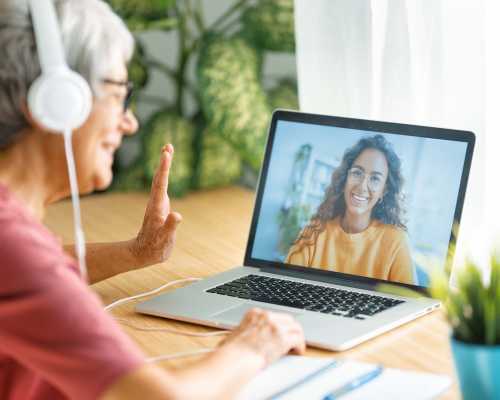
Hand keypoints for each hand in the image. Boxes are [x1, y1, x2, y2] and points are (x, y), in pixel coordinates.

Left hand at [131, 144, 181, 266]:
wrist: (143, 253)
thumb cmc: (154, 248)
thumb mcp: (163, 240)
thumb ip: (170, 227)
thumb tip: (177, 215)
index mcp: (157, 208)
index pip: (161, 184)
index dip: (164, 168)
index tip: (166, 154)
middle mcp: (156, 202)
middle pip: (159, 178)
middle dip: (164, 162)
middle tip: (168, 146)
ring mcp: (157, 203)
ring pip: (159, 180)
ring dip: (163, 165)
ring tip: (167, 151)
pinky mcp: (160, 206)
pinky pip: (162, 186)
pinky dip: (164, 174)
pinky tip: (164, 169)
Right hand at [221, 308, 305, 367]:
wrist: (235, 358)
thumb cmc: (232, 351)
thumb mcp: (236, 333)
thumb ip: (245, 331)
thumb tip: (244, 338)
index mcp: (254, 313)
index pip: (274, 315)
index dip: (280, 325)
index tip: (282, 332)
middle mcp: (266, 316)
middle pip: (287, 319)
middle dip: (291, 330)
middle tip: (293, 339)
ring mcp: (275, 326)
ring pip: (295, 327)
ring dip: (298, 337)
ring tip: (297, 346)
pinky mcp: (282, 338)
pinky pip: (298, 339)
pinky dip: (300, 346)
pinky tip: (298, 352)